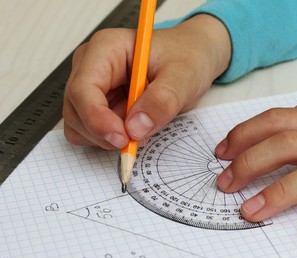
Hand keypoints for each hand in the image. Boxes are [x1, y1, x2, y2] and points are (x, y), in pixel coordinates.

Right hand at [63, 15, 230, 148]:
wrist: (191, 58)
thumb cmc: (186, 57)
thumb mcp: (184, 76)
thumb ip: (162, 101)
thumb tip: (135, 128)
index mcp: (106, 49)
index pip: (83, 89)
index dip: (97, 119)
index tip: (122, 139)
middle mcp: (92, 66)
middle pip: (75, 109)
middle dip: (103, 132)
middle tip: (137, 139)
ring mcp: (93, 85)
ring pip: (78, 124)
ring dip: (106, 137)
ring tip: (141, 127)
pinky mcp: (99, 102)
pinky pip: (90, 130)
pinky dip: (108, 138)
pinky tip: (133, 128)